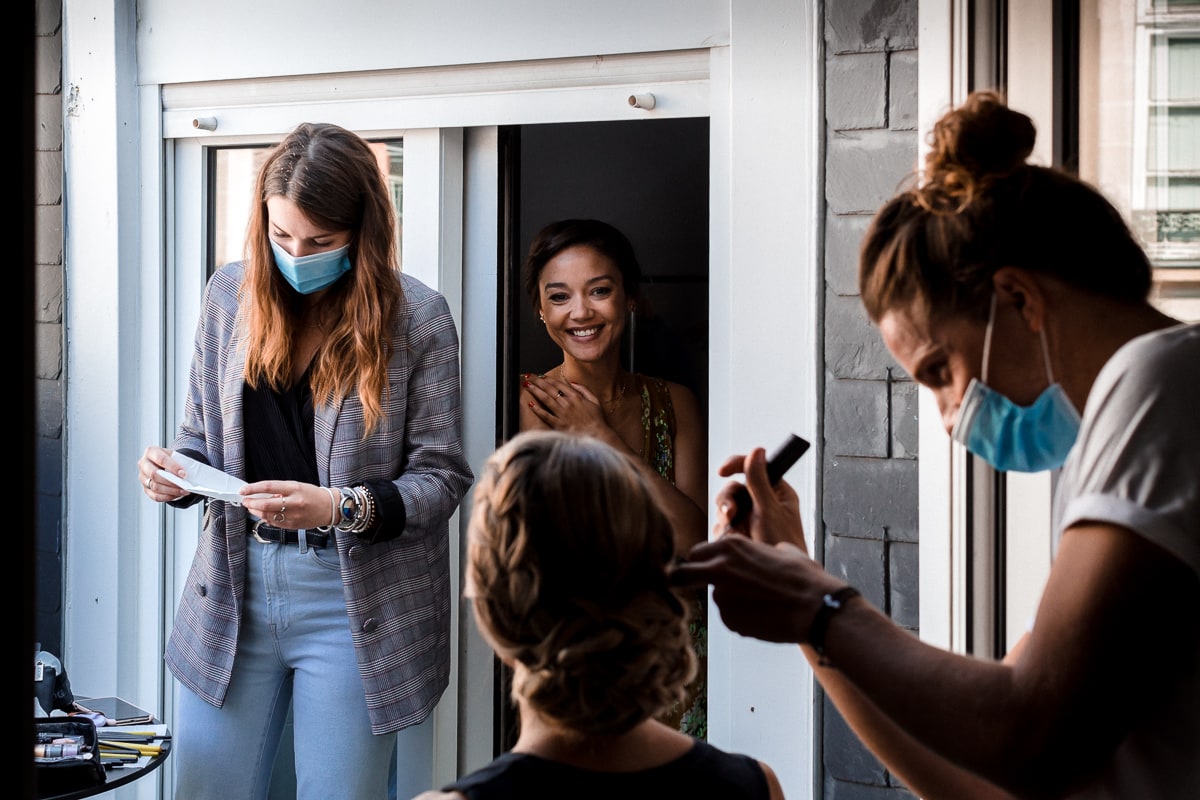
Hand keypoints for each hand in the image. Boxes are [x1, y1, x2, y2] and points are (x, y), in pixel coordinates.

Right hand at [138, 446, 188, 501]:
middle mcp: (144, 464)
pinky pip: (155, 496)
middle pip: (154, 474)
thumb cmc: (170, 459)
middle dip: (171, 481)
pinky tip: (177, 494)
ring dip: (171, 490)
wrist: (166, 463)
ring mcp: (143, 477)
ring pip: (155, 486)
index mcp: (151, 452)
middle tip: (184, 484)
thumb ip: (179, 462)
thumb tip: (188, 474)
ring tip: (183, 491)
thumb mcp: (175, 455)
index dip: (173, 467)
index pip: (160, 459)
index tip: (183, 473)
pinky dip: (168, 497)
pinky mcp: (146, 488)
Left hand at [240, 480, 333, 529]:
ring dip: (256, 511)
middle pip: (266, 504)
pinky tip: (263, 514)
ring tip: (252, 507)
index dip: (253, 488)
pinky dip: (265, 518)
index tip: (243, 490)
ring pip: (267, 515)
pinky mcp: (293, 525)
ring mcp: (293, 515)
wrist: (330, 508)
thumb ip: (280, 490)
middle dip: (251, 502)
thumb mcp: (297, 486)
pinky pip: (274, 522)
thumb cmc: (313, 495)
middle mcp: (294, 502)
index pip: (269, 487)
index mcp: (295, 489)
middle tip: (245, 500)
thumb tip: (261, 494)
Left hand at [521, 373, 608, 434]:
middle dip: (538, 381)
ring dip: (535, 391)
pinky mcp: (559, 424)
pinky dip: (538, 409)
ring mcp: (562, 414)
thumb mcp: (595, 401)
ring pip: (546, 399)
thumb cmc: (597, 420)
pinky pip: (546, 415)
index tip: (541, 376)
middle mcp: (568, 403)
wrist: (597, 435)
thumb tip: (573, 383)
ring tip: (527, 385)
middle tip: (529, 376)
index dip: (548, 379)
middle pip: (550, 389)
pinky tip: (531, 404)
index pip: (559, 384)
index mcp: (576, 397)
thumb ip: (584, 390)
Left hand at [671, 533, 838, 643]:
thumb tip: (765, 553)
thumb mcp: (782, 550)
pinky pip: (730, 618)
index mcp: (730, 546)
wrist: (816, 608)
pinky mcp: (729, 620)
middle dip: (684, 581)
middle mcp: (718, 569)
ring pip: (716, 599)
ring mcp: (721, 597)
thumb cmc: (803, 577)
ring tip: (762, 604)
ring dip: (730, 602)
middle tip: (694, 588)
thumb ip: (761, 551)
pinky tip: (765, 617)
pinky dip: (742, 619)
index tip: (705, 570)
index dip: (700, 563)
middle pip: (682, 575)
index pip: (695, 554)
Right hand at [714, 447, 806, 550]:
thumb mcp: (769, 510)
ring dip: (726, 520)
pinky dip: (724, 533)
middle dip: (728, 501)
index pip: (753, 467)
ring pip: (725, 507)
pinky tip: (735, 542)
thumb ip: (759, 481)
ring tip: (736, 535)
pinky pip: (723, 525)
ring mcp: (750, 518)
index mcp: (776, 491)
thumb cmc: (783, 545)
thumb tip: (757, 451)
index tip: (723, 471)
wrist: (778, 582)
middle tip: (730, 515)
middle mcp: (762, 502)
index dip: (736, 465)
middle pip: (734, 488)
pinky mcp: (740, 534)